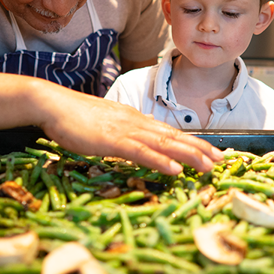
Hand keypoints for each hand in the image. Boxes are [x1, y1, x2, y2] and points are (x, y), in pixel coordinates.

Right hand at [36, 87, 222, 174]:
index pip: (169, 132)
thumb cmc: (74, 116)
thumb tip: (140, 139)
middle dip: (199, 149)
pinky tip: (175, 169)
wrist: (52, 104)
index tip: (212, 152)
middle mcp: (135, 122)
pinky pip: (141, 152)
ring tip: (208, 166)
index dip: (193, 142)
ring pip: (164, 144)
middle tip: (221, 161)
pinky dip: (160, 161)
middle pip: (174, 137)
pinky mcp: (112, 140)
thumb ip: (124, 131)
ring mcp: (125, 130)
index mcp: (134, 119)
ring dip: (189, 155)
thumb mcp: (105, 123)